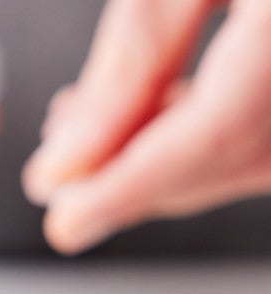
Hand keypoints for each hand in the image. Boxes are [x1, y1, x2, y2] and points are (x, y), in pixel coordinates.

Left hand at [23, 0, 270, 254]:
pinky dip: (207, 134)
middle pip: (232, 155)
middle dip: (135, 177)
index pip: (212, 137)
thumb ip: (135, 55)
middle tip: (57, 176)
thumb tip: (67, 162)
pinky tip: (152, 112)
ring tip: (88, 129)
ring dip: (165, 158)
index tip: (65, 225)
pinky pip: (268, 131)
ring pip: (251, 154)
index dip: (128, 190)